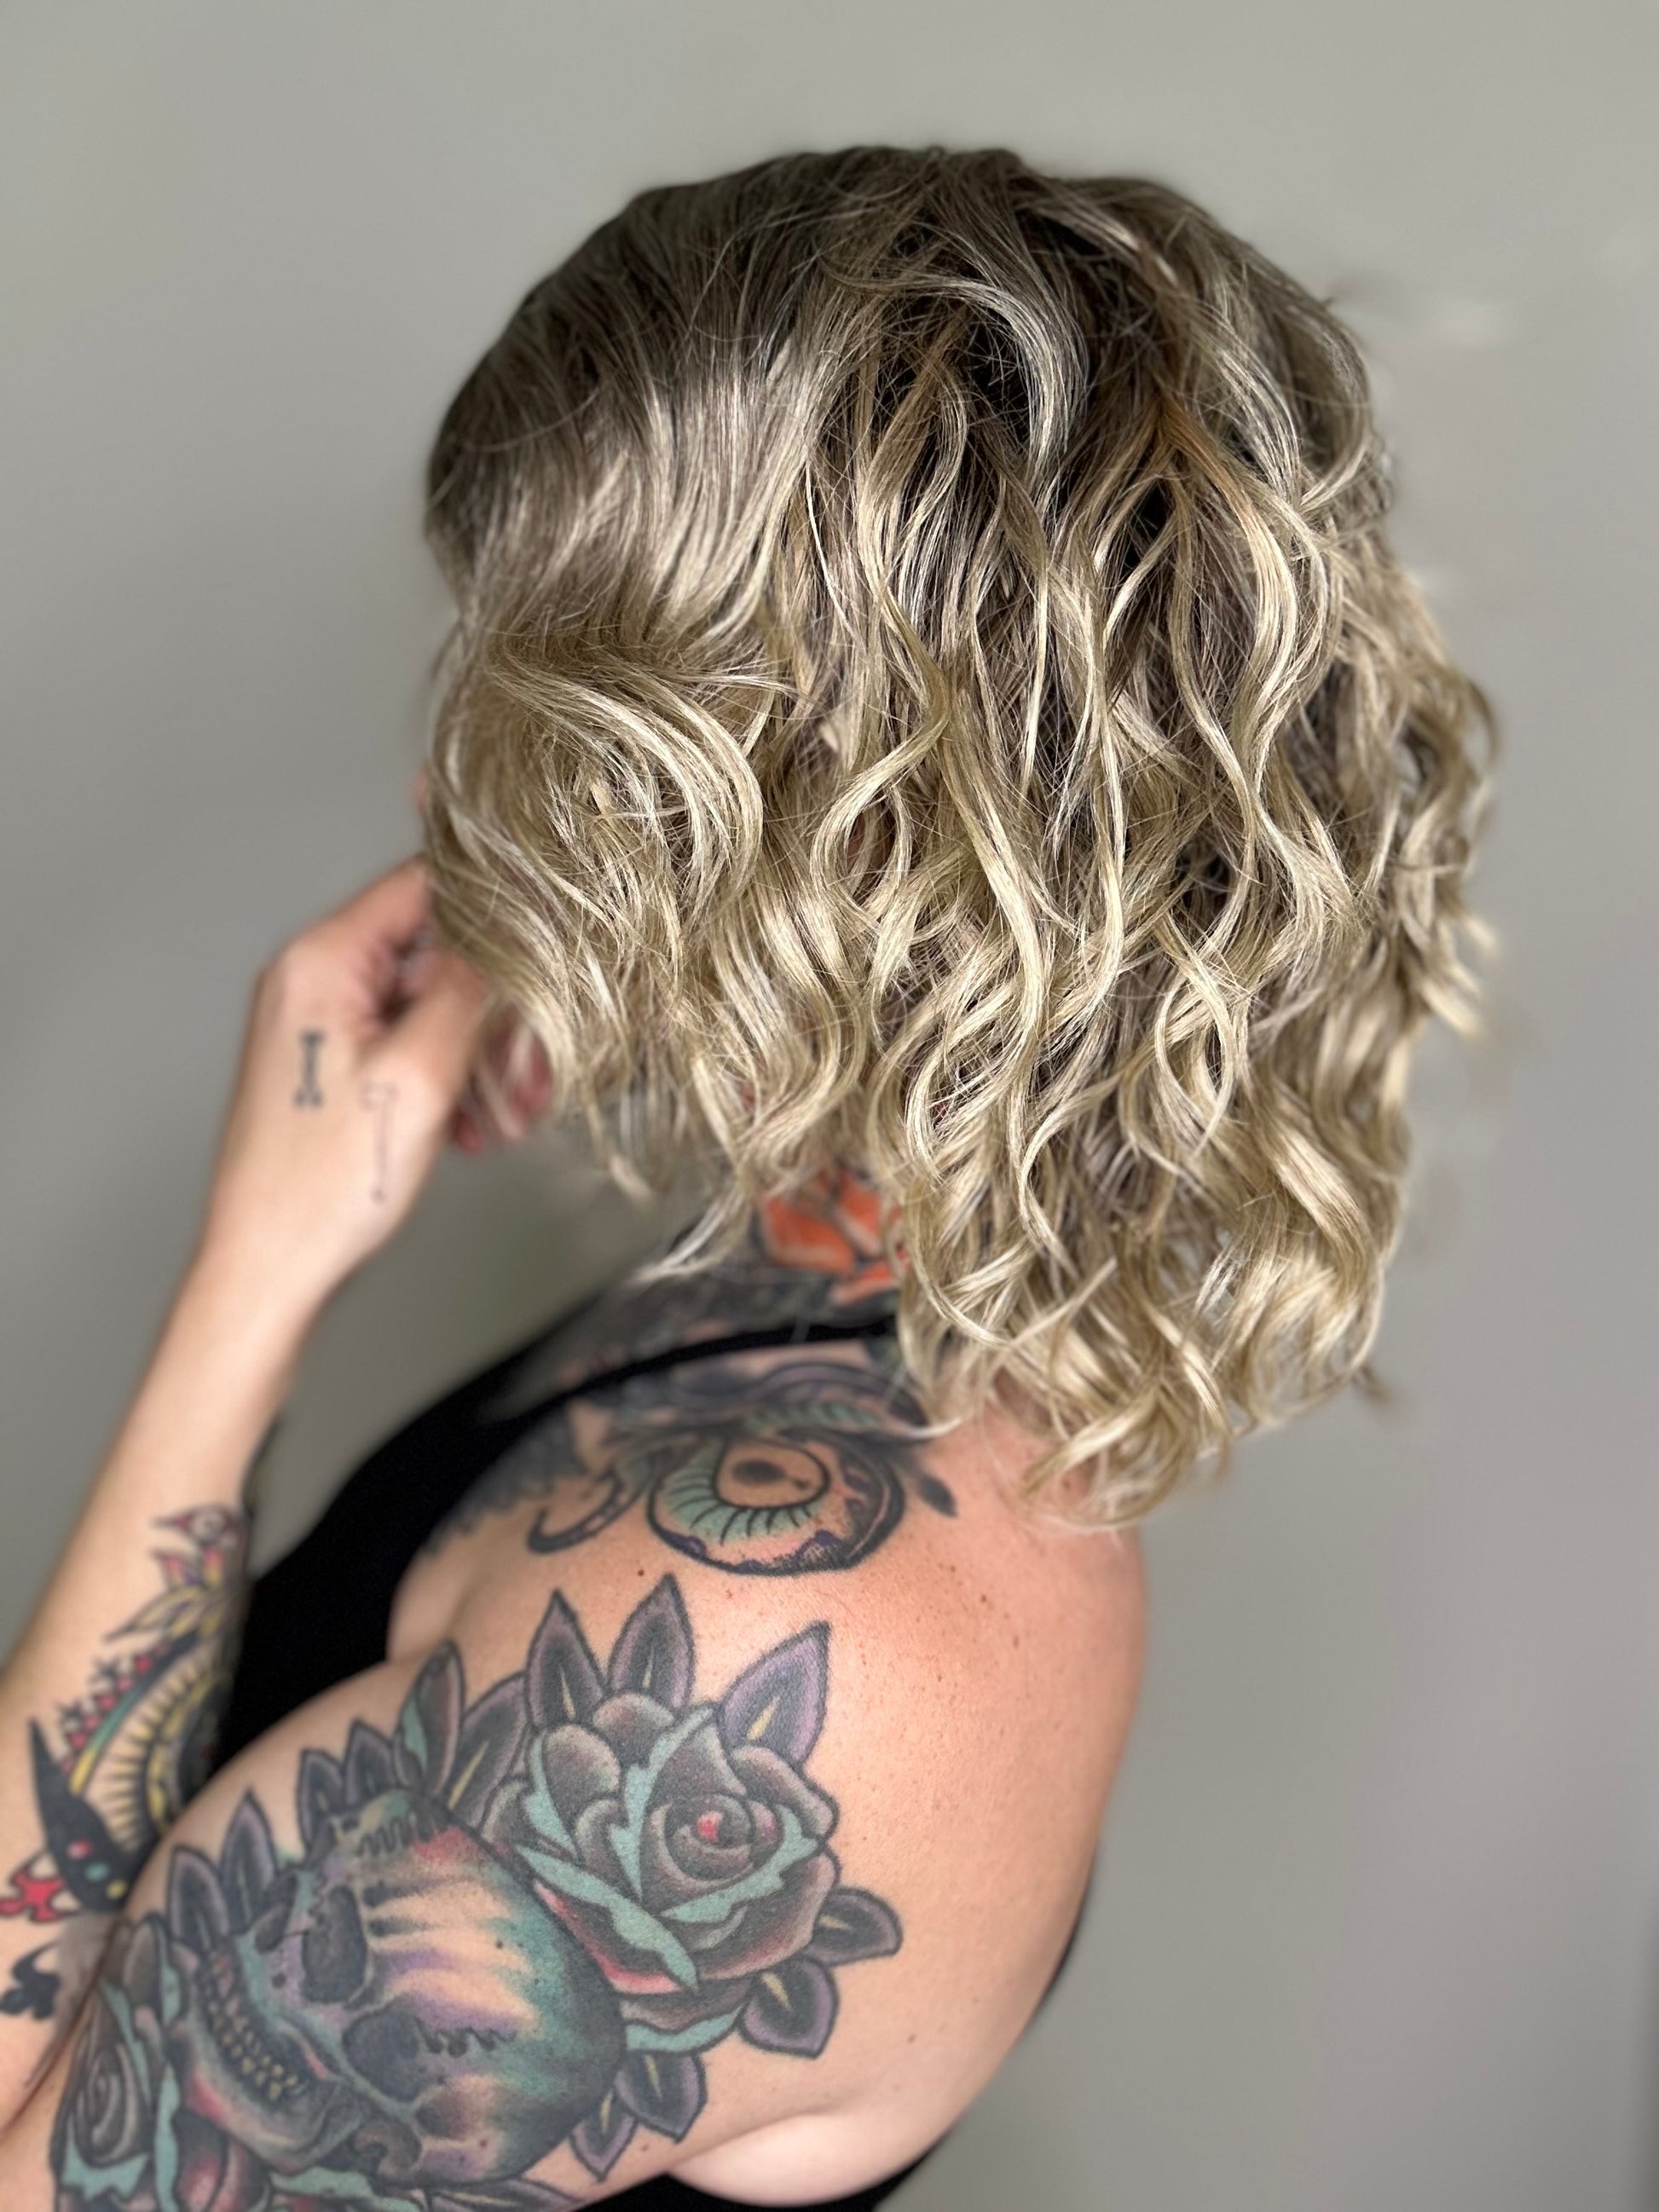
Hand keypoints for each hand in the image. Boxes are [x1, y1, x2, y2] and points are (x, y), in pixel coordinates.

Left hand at [192, 857, 496, 1318]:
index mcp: (321, 960)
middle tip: (531, 1070)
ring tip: (507, 1114)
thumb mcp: (419, 1076)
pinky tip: (474, 1127)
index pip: (423, 883)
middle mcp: (314, 978)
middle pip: (438, 955)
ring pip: (434, 1008)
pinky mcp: (334, 1063)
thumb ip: (468, 990)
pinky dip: (451, 1078)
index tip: (548, 936)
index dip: (495, 907)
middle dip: (497, 1011)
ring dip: (482, 1056)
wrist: (270, 1266)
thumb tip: (510, 928)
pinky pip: (412, 1045)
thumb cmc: (320, 1184)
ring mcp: (323, 1022)